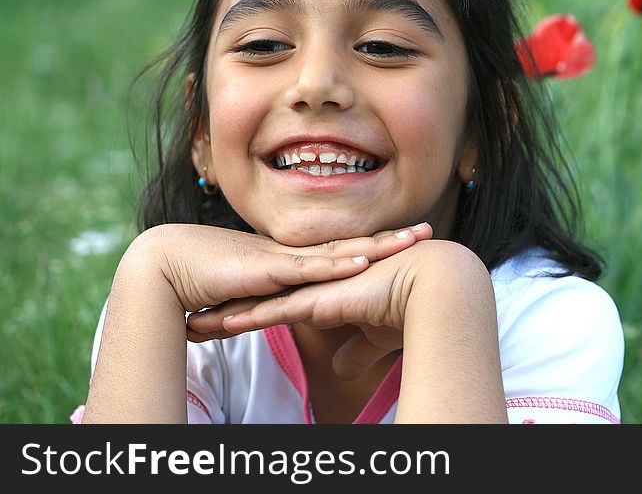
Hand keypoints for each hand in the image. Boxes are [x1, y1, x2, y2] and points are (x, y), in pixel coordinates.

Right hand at [131, 221, 432, 321]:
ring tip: (412, 240)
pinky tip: (364, 260)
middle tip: (429, 230)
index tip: (410, 241)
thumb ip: (277, 301)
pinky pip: (309, 269)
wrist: (168, 266)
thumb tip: (297, 310)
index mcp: (297, 260)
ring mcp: (285, 259)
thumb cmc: (208, 281)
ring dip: (378, 245)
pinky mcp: (267, 271)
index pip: (347, 251)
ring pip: (341, 251)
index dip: (379, 245)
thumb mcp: (255, 295)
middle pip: (354, 244)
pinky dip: (338, 264)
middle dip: (392, 238)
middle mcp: (297, 255)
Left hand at [186, 236, 464, 380]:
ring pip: (259, 305)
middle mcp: (314, 289)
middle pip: (260, 301)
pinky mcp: (320, 300)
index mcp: (326, 295)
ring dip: (225, 317)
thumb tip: (341, 369)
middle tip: (196, 319)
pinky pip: (276, 311)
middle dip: (226, 311)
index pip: (281, 304)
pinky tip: (222, 323)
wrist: (432, 286)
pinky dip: (248, 319)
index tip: (225, 320)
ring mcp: (314, 292)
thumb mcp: (374, 340)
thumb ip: (355, 351)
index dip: (253, 312)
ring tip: (195, 325)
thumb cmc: (410, 309)